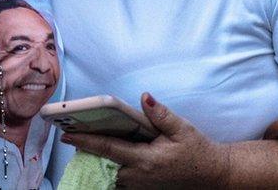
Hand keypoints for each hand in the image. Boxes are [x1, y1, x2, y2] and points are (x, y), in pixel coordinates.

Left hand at [62, 93, 230, 188]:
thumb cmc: (197, 150)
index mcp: (146, 159)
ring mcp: (139, 185)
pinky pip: (121, 177)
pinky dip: (114, 165)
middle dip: (91, 147)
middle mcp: (138, 176)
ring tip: (91, 139)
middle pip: (105, 160)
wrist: (211, 174)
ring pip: (111, 170)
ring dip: (103, 156)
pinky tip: (113, 153)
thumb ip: (160, 114)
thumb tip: (144, 97)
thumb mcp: (181, 128)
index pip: (108, 148)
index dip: (85, 140)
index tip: (66, 134)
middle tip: (75, 130)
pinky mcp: (142, 188)